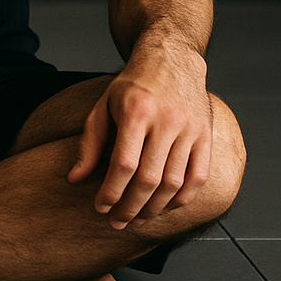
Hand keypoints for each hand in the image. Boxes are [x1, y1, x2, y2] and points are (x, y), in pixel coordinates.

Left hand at [67, 46, 211, 228]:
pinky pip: (198, 178)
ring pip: (174, 183)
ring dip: (154, 208)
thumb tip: (75, 178)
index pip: (123, 163)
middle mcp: (166, 120)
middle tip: (116, 221)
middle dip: (130, 207)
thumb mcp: (104, 104)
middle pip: (149, 179)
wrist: (171, 58)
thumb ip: (90, 142)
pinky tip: (164, 206)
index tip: (100, 207)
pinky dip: (182, 199)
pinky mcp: (205, 135)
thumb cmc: (133, 85)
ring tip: (137, 217)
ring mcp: (190, 129)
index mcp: (136, 111)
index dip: (111, 191)